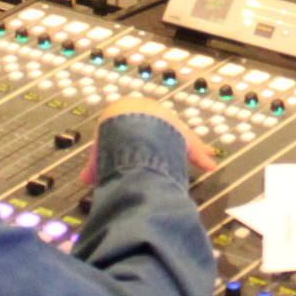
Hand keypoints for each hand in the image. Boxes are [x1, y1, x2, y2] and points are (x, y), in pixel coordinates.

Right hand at [85, 94, 218, 179]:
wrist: (128, 125)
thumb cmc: (113, 136)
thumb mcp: (99, 154)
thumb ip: (95, 167)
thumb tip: (85, 179)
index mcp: (130, 116)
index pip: (138, 127)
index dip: (143, 141)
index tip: (147, 149)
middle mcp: (153, 117)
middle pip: (164, 130)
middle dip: (171, 141)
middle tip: (177, 150)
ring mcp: (171, 126)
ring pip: (184, 137)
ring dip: (191, 148)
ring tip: (204, 154)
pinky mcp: (184, 136)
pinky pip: (196, 148)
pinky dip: (202, 158)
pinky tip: (211, 166)